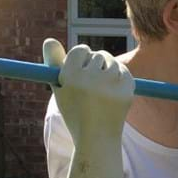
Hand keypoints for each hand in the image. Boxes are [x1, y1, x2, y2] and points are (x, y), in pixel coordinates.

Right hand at [43, 39, 133, 177]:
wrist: (97, 137)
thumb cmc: (75, 112)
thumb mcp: (60, 89)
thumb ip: (55, 63)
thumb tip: (50, 39)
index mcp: (70, 76)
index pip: (80, 50)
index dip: (81, 59)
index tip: (80, 69)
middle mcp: (90, 77)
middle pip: (98, 55)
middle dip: (95, 66)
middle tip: (91, 85)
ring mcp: (111, 83)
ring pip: (112, 62)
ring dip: (107, 70)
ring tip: (101, 90)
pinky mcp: (128, 89)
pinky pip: (124, 71)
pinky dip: (119, 78)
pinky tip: (112, 94)